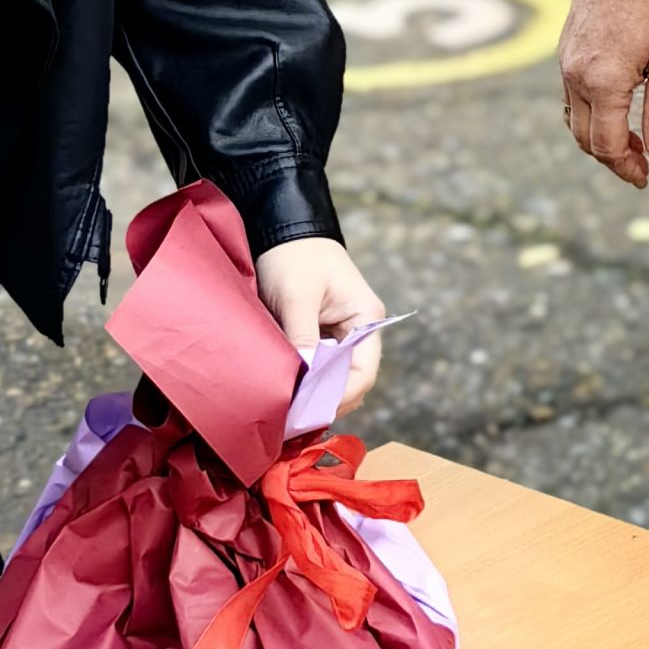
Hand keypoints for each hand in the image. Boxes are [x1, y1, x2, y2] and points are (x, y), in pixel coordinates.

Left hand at [256, 238, 387, 413]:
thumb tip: (302, 381)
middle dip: (326, 401)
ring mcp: (342, 335)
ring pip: (335, 378)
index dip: (339, 396)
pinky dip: (307, 382)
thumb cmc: (294, 256)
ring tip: (288, 410)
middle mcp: (359, 330)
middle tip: (293, 419)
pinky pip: (320, 369)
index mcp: (365, 318)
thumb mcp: (297, 297)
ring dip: (316, 393)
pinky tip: (287, 392)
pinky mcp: (322, 336)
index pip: (363, 371)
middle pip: (351, 381)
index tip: (309, 411)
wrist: (282, 229)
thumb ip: (302, 338)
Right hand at [559, 0, 648, 188]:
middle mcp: (576, 76)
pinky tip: (613, 112)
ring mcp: (565, 63)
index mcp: (603, 82)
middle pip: (585, 140)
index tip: (645, 177)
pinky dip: (589, 116)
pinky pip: (570, 98)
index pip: (607, 145)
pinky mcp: (564, 51)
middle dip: (612, 159)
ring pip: (574, 121)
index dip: (626, 167)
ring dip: (599, 139)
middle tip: (641, 166)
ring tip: (631, 142)